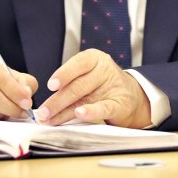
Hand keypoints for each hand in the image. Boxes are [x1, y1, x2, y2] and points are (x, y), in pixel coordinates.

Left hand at [35, 49, 151, 128]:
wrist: (134, 96)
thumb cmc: (103, 84)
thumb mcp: (89, 74)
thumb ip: (71, 82)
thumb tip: (47, 100)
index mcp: (95, 59)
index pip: (78, 64)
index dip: (64, 74)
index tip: (51, 85)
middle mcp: (104, 71)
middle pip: (78, 85)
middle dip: (58, 100)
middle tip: (43, 112)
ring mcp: (112, 88)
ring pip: (85, 99)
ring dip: (64, 111)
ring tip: (50, 119)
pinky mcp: (120, 105)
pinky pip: (103, 108)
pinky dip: (91, 112)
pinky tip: (80, 114)